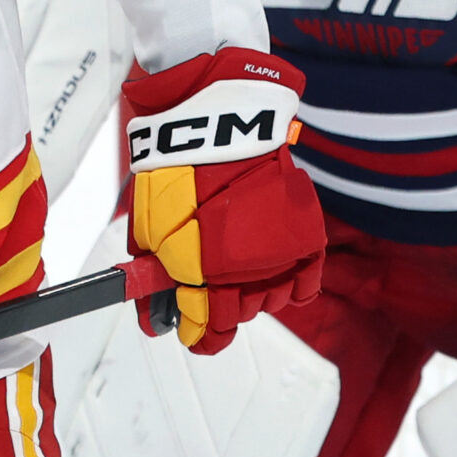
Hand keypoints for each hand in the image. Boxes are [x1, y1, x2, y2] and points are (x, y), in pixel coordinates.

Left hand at [122, 46, 324, 352]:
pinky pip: (307, 280)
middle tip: (204, 291)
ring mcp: (279, 253)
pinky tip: (276, 276)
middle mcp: (246, 271)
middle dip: (218, 309)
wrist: (217, 122)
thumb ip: (153, 274)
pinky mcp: (304, 233)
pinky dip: (294, 285)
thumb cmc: (177, 169)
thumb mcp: (148, 226)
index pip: (206, 328)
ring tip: (234, 268)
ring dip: (252, 295)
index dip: (195, 334)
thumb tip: (153, 314)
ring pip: (271, 300)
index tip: (188, 333)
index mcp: (202, 273)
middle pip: (238, 315)